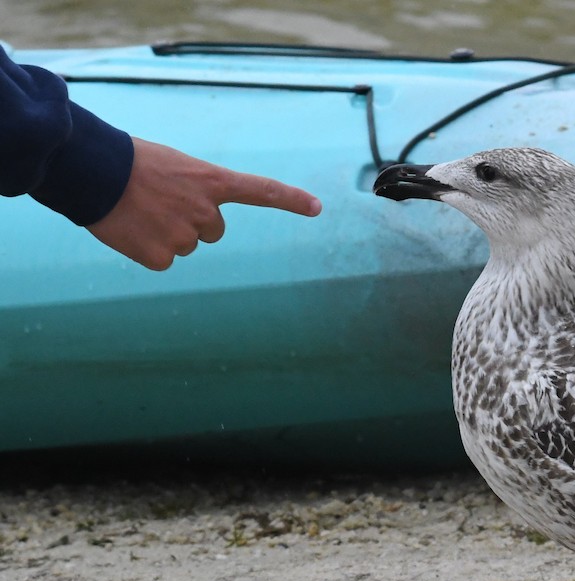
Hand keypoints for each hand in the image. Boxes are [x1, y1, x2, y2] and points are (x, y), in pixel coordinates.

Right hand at [86, 137, 321, 270]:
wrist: (93, 172)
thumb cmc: (129, 163)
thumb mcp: (174, 168)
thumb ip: (196, 192)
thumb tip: (192, 224)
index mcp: (212, 183)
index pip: (261, 191)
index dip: (291, 199)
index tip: (317, 207)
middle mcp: (207, 212)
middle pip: (212, 231)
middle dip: (191, 221)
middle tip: (160, 202)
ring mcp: (186, 236)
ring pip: (186, 245)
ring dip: (166, 232)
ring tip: (140, 210)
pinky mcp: (161, 257)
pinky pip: (162, 259)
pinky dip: (146, 249)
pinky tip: (130, 229)